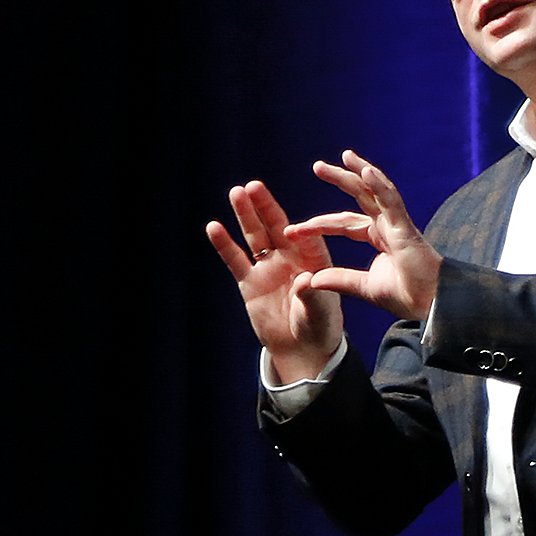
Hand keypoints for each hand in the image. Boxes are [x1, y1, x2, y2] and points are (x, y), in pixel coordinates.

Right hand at [204, 178, 342, 381]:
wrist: (301, 348)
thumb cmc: (320, 327)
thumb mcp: (321, 313)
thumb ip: (313, 295)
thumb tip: (304, 280)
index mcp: (315, 259)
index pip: (307, 238)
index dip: (299, 230)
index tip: (290, 226)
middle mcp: (291, 257)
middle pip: (276, 227)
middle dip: (265, 207)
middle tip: (254, 186)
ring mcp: (268, 267)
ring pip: (255, 236)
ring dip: (246, 216)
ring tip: (237, 193)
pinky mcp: (250, 281)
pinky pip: (235, 260)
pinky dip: (225, 244)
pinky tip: (214, 227)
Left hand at [285, 150, 442, 321]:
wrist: (433, 306)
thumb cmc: (407, 296)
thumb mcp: (364, 287)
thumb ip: (339, 280)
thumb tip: (311, 279)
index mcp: (378, 238)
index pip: (343, 224)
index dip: (318, 225)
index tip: (292, 231)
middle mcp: (387, 226)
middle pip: (359, 197)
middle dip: (339, 179)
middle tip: (318, 166)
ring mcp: (397, 224)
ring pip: (376, 191)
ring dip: (359, 172)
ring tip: (344, 155)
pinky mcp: (406, 229)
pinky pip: (392, 202)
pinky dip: (379, 186)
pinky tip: (365, 172)